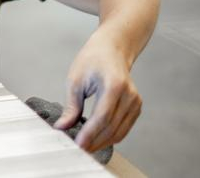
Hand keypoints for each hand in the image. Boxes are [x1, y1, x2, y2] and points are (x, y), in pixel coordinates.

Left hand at [53, 33, 141, 152]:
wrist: (112, 49)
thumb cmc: (92, 60)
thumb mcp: (75, 80)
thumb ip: (71, 107)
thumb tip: (62, 127)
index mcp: (114, 85)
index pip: (102, 117)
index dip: (90, 134)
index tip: (77, 144)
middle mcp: (129, 95)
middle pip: (112, 127)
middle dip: (94, 141)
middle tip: (77, 150)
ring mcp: (135, 102)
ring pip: (119, 132)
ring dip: (101, 142)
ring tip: (84, 147)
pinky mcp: (136, 107)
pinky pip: (123, 128)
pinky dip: (110, 137)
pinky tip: (95, 139)